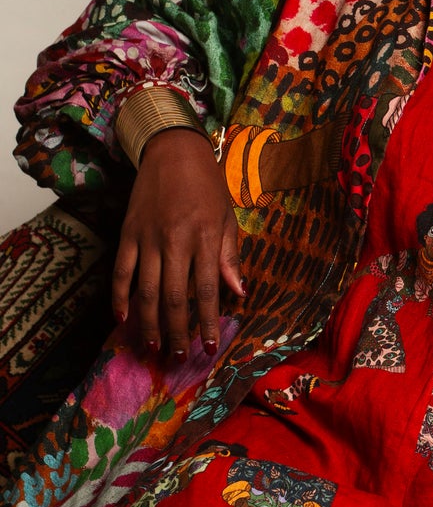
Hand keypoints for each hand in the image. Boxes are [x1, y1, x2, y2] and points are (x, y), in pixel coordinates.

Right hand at [112, 129, 243, 357]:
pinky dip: (120, 296)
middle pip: (174, 297)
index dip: (209, 322)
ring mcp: (148, 237)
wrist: (172, 150)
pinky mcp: (127, 233)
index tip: (210, 347)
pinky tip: (122, 318)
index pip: (207, 289)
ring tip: (151, 347)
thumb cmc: (207, 185)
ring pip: (146, 290)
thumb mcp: (228, 217)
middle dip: (176, 331)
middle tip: (178, 356)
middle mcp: (175, 240)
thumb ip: (230, 257)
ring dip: (148, 323)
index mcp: (205, 237)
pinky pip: (121, 271)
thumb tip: (239, 294)